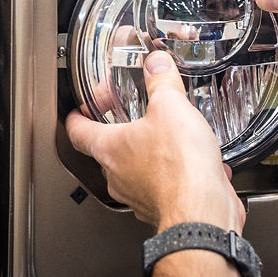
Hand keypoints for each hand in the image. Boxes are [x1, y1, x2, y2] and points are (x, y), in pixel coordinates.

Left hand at [65, 51, 244, 231]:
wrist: (202, 212)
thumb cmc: (179, 167)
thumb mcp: (171, 107)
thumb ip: (162, 82)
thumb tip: (156, 64)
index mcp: (110, 148)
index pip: (79, 132)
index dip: (76, 119)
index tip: (76, 114)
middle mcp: (119, 176)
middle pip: (108, 154)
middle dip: (119, 137)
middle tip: (129, 121)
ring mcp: (140, 196)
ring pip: (138, 173)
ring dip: (151, 158)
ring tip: (172, 141)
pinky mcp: (165, 208)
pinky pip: (167, 188)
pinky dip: (180, 176)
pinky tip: (201, 165)